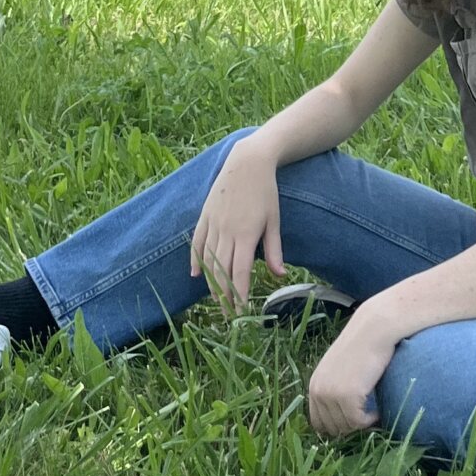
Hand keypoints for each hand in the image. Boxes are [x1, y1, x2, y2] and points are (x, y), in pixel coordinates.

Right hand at [189, 139, 285, 312]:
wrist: (247, 162)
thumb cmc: (265, 192)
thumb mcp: (274, 220)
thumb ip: (274, 249)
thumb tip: (280, 275)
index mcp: (245, 234)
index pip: (240, 272)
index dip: (239, 294)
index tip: (240, 311)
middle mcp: (226, 231)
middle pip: (222, 270)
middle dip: (225, 295)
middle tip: (228, 314)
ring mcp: (213, 223)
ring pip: (208, 259)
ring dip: (211, 282)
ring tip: (216, 299)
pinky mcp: (205, 215)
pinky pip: (197, 242)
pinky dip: (194, 260)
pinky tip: (196, 275)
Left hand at [307, 314, 394, 439]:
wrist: (373, 332)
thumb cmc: (362, 349)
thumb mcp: (339, 371)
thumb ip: (334, 392)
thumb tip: (341, 424)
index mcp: (314, 386)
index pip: (318, 423)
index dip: (337, 426)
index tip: (354, 421)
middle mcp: (318, 391)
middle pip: (333, 428)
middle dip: (351, 425)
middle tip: (366, 415)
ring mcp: (331, 394)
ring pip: (346, 426)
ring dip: (362, 423)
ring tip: (373, 410)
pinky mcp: (347, 396)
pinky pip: (358, 422)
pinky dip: (370, 420)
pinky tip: (378, 410)